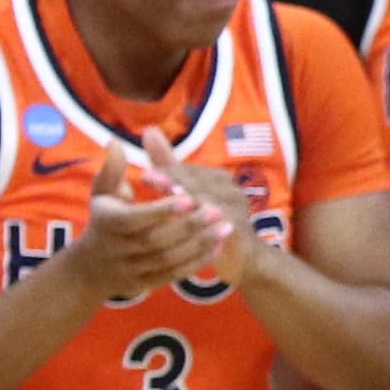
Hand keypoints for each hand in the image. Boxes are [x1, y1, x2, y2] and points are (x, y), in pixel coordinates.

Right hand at [65, 146, 217, 303]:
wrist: (91, 268)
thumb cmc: (104, 219)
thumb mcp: (102, 194)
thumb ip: (111, 170)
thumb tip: (116, 143)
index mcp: (107, 222)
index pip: (136, 218)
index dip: (162, 209)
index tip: (189, 196)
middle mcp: (118, 248)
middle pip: (157, 240)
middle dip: (189, 225)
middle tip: (217, 210)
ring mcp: (132, 269)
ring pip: (169, 259)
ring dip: (200, 244)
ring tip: (226, 227)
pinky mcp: (146, 283)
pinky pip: (175, 275)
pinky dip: (197, 262)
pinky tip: (218, 246)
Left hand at [155, 143, 275, 289]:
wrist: (245, 259)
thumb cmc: (209, 223)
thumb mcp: (187, 192)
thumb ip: (169, 164)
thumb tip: (150, 130)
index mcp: (216, 178)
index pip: (188, 172)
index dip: (167, 172)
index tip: (144, 176)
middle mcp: (229, 190)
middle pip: (198, 184)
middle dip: (173, 182)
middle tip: (149, 181)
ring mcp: (236, 209)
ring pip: (207, 203)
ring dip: (188, 200)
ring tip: (168, 200)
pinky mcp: (238, 230)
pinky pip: (218, 226)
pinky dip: (202, 225)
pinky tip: (183, 228)